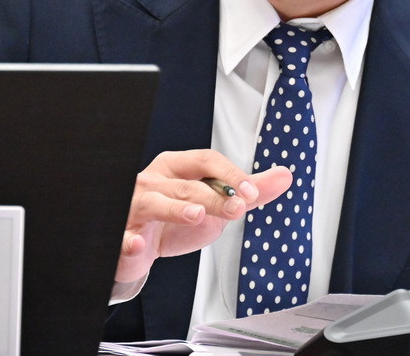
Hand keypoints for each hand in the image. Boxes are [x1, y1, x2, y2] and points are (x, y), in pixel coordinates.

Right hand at [114, 149, 291, 290]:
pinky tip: (140, 244)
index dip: (230, 174)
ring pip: (154, 203)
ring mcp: (135, 206)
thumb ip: (249, 191)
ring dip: (174, 209)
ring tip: (196, 215)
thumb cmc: (177, 218)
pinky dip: (130, 241)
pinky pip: (124, 236)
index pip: (206, 160)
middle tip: (237, 209)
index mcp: (177, 167)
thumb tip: (286, 176)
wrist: (142, 248)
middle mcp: (154, 181)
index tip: (252, 194)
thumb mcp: (217, 203)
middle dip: (213, 197)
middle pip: (186, 184)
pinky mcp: (123, 235)